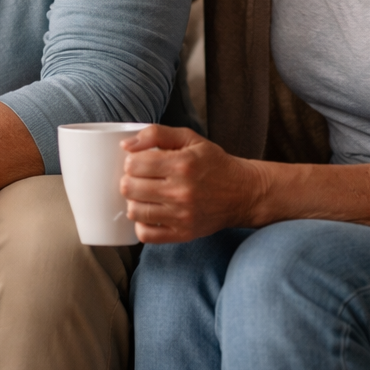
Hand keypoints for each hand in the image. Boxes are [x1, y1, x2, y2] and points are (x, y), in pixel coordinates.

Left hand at [121, 125, 267, 242]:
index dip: (131, 161)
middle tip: (140, 179)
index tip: (139, 162)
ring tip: (144, 195)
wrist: (244, 193)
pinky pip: (146, 235)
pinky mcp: (184, 234)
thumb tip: (126, 145)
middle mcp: (181, 192)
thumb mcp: (190, 138)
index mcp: (182, 164)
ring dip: (134, 201)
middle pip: (129, 188)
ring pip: (134, 211)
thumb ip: (156, 134)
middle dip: (129, 180)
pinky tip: (150, 213)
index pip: (134, 164)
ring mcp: (182, 216)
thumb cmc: (214, 163)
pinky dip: (142, 225)